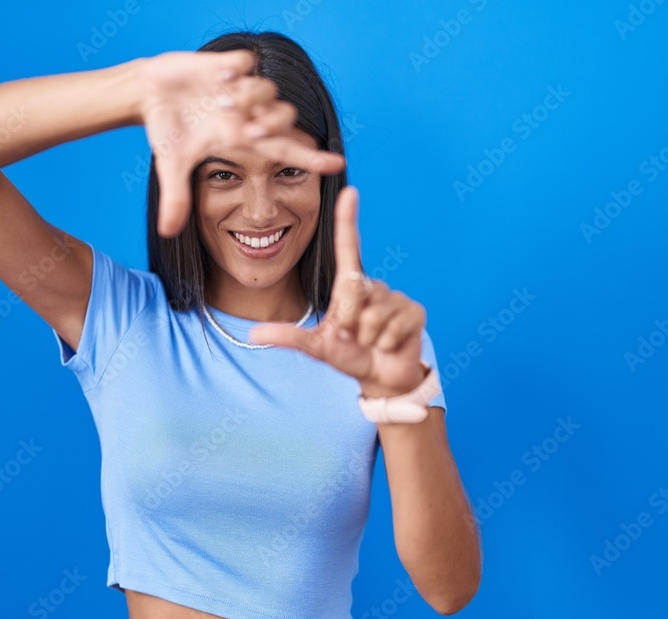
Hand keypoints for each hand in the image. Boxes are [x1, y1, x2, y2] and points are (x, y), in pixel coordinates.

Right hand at [134, 50, 345, 237]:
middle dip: (272, 125)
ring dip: (250, 98)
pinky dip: (237, 69)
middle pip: (285, 117)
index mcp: (242, 138)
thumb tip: (167, 232)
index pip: (286, 150)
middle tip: (248, 132)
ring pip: (268, 89)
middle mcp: (248, 113)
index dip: (312, 158)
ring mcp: (240, 87)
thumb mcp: (172, 165)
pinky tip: (219, 78)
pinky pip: (247, 62)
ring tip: (221, 103)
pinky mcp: (226, 63)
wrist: (150, 93)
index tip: (338, 165)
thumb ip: (176, 197)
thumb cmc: (169, 129)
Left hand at [249, 186, 427, 397]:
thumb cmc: (349, 356)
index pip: (349, 247)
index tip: (349, 190)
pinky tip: (389, 344)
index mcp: (350, 286)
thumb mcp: (316, 346)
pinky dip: (387, 342)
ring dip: (368, 337)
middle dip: (348, 323)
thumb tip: (253, 334)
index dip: (348, 220)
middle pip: (354, 295)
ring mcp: (396, 298)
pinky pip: (394, 326)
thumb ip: (288, 337)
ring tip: (372, 341)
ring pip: (373, 315)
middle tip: (353, 336)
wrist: (380, 379)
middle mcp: (373, 286)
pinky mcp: (415, 312)